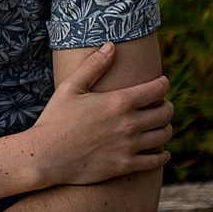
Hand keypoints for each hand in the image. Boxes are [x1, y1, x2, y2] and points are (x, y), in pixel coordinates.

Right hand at [26, 44, 173, 186]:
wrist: (46, 156)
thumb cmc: (55, 119)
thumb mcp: (71, 87)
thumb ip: (93, 66)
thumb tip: (111, 45)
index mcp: (119, 101)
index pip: (157, 89)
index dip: (163, 84)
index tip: (161, 83)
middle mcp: (129, 123)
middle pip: (165, 112)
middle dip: (166, 106)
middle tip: (161, 106)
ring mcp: (129, 146)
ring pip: (163, 135)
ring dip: (165, 128)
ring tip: (160, 126)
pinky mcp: (125, 165)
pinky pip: (156, 161)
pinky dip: (162, 155)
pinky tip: (161, 152)